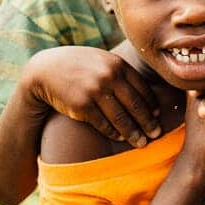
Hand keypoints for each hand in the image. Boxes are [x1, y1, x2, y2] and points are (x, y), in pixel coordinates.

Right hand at [26, 46, 159, 146]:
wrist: (46, 70)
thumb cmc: (80, 67)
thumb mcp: (103, 61)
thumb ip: (122, 73)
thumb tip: (147, 95)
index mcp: (118, 64)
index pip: (143, 89)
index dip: (152, 105)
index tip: (157, 116)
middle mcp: (109, 77)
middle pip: (136, 106)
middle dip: (148, 123)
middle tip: (156, 134)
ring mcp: (95, 91)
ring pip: (121, 118)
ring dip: (133, 133)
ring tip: (141, 142)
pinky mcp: (82, 106)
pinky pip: (103, 124)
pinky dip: (113, 133)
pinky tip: (119, 137)